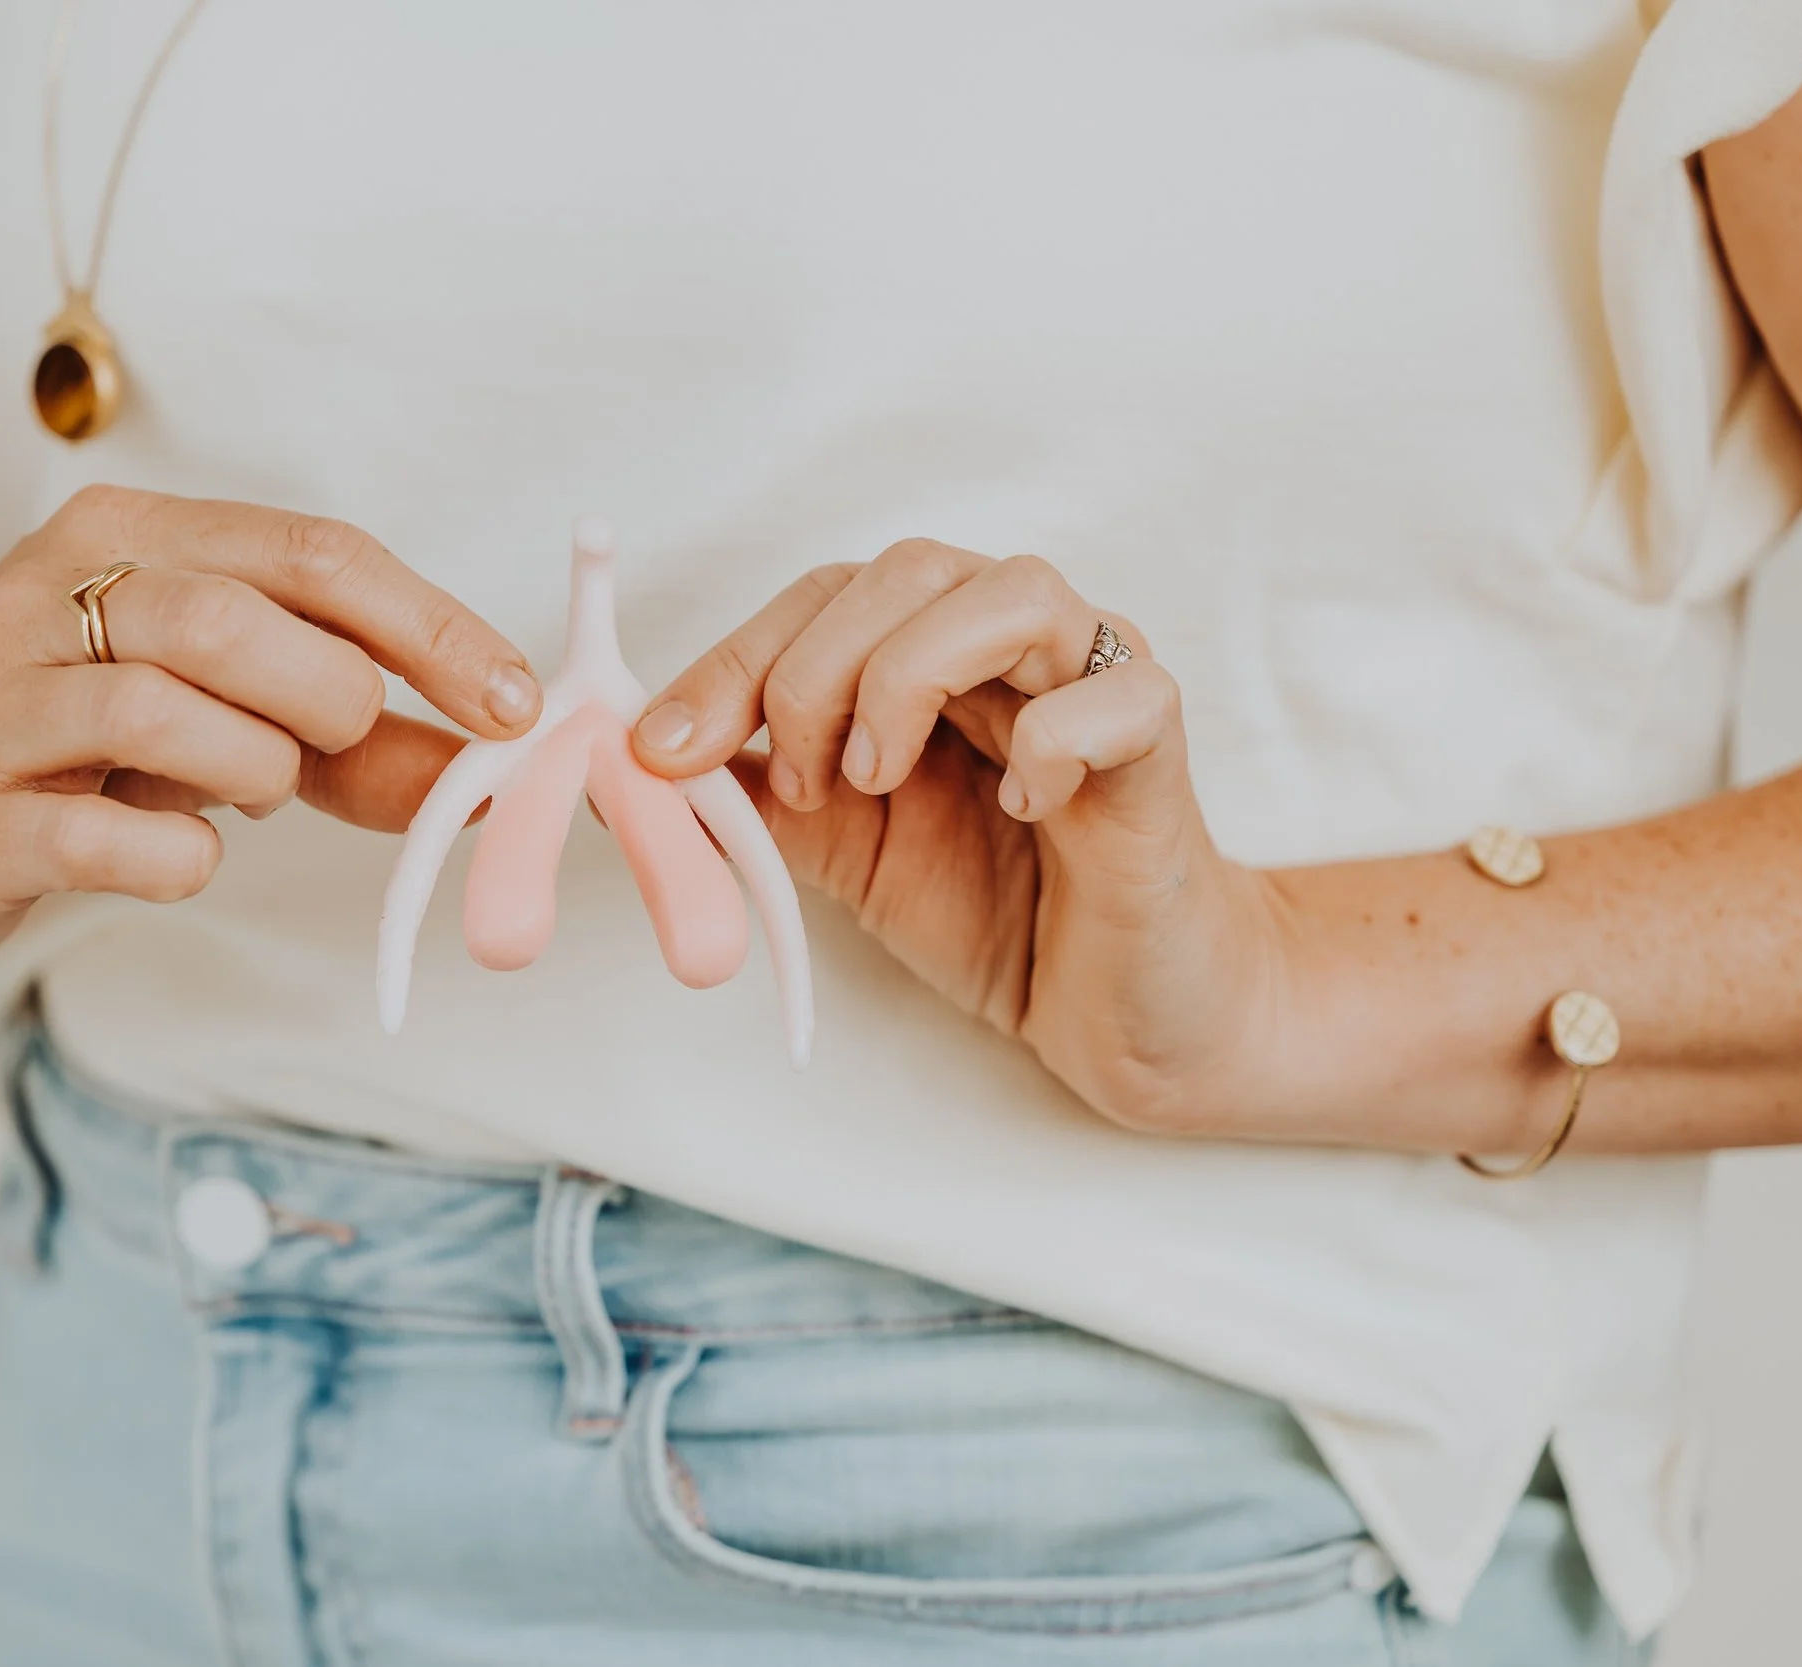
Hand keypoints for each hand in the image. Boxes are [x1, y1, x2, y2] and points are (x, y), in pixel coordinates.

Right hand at [0, 487, 540, 956]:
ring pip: (165, 710)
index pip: (314, 553)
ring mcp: (2, 700)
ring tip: (243, 792)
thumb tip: (494, 778)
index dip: (431, 629)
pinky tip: (178, 849)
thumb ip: (358, 744)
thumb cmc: (75, 745)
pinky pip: (108, 834)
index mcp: (132, 534)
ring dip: (253, 771)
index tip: (513, 703)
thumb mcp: (220, 715)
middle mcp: (55, 592)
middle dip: (328, 699)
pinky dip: (178, 855)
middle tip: (330, 747)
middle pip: (237, 619)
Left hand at [630, 540, 1287, 1134]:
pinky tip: (1024, 806)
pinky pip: (1120, 691)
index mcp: (932, 655)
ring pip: (1015, 590)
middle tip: (796, 784)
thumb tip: (638, 760)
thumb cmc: (997, 910)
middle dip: (814, 670)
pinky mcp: (1163, 747)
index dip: (734, 659)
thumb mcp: (843, 851)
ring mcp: (1096, 682)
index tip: (662, 749)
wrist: (1120, 1005)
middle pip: (908, 572)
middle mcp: (1014, 646)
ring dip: (915, 676)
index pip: (823, 598)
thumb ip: (756, 796)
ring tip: (882, 781)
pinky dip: (1052, 740)